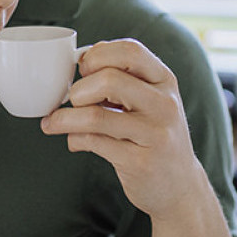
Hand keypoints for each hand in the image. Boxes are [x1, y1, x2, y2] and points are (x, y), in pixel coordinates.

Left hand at [41, 39, 198, 217]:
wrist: (181, 186)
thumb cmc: (154, 135)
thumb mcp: (150, 100)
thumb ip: (123, 77)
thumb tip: (83, 58)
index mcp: (164, 80)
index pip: (130, 51)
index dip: (98, 56)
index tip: (84, 71)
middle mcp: (164, 104)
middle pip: (109, 79)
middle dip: (79, 90)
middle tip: (73, 101)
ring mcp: (155, 134)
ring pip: (95, 116)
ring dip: (65, 118)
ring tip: (55, 123)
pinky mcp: (140, 162)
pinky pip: (94, 143)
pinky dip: (74, 139)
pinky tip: (73, 141)